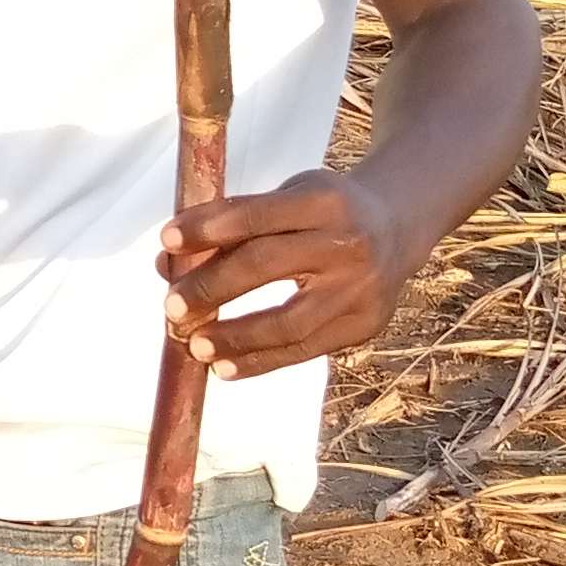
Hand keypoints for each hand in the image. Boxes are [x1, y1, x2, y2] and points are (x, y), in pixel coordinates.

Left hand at [159, 170, 411, 376]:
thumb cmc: (324, 211)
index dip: (208, 228)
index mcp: (321, 199)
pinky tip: (225, 369)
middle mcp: (346, 242)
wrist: (398, 226)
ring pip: (288, 321)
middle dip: (212, 288)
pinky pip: (305, 350)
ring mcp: (360, 289)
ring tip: (193, 346)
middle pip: (267, 266)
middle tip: (171, 309)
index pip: (255, 214)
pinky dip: (261, 362)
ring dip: (234, 338)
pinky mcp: (364, 325)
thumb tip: (169, 262)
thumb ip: (233, 224)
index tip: (167, 241)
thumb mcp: (289, 197)